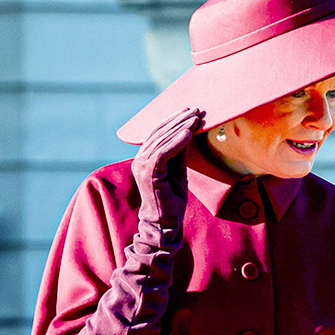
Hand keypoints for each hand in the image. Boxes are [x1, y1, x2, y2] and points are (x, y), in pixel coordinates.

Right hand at [130, 107, 202, 230]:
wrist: (165, 224)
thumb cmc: (172, 201)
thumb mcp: (178, 170)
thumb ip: (179, 152)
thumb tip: (188, 131)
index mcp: (144, 158)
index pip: (157, 133)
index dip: (173, 120)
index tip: (190, 112)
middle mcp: (139, 160)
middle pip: (158, 132)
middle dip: (178, 119)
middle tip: (195, 109)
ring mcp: (141, 166)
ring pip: (161, 139)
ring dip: (180, 127)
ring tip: (196, 118)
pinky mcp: (148, 173)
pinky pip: (163, 152)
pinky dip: (177, 141)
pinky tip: (189, 133)